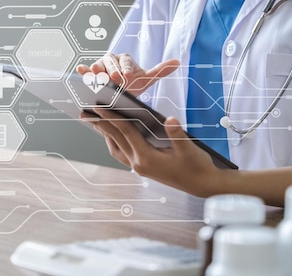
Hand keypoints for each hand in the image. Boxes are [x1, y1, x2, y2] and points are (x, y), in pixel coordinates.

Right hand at [76, 53, 179, 95]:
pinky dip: (83, 70)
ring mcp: (100, 66)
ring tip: (96, 75)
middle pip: (112, 63)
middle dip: (113, 71)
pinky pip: (86, 70)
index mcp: (125, 59)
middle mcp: (112, 60)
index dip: (127, 68)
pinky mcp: (90, 73)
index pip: (126, 62)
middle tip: (116, 79)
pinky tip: (80, 70)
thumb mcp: (146, 79)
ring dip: (97, 69)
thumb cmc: (133, 84)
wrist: (120, 92)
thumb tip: (178, 62)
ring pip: (99, 65)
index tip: (129, 75)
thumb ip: (160, 71)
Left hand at [83, 108, 220, 196]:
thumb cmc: (197, 167)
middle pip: (116, 139)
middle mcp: (139, 164)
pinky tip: (116, 135)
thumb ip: (177, 134)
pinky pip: (123, 153)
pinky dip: (116, 142)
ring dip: (106, 135)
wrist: (204, 185)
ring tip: (97, 122)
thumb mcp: (189, 149)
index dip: (112, 117)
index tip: (99, 106)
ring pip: (116, 148)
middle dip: (101, 125)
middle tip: (87, 112)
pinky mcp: (144, 169)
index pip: (125, 132)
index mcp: (147, 158)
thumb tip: (170, 119)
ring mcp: (140, 167)